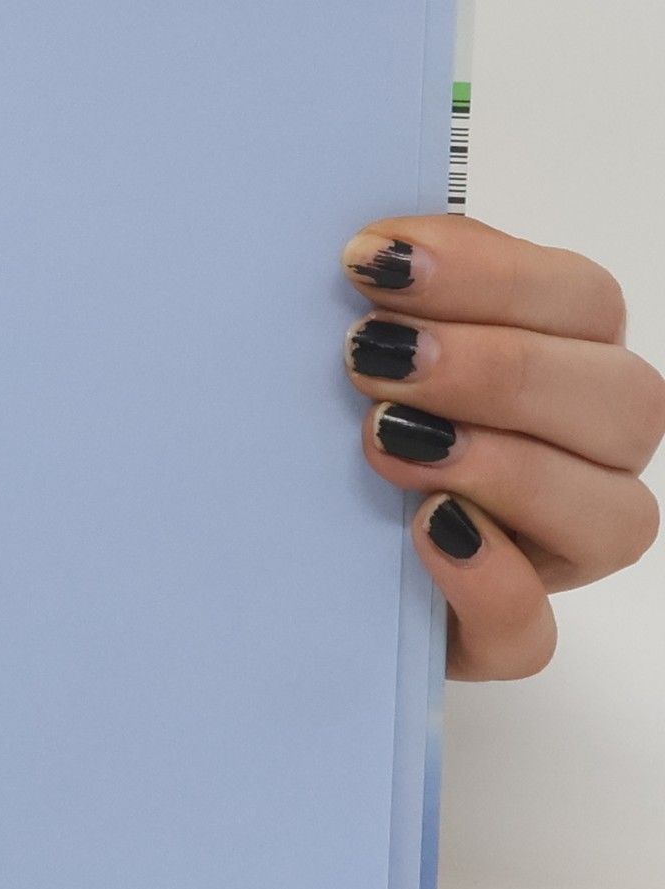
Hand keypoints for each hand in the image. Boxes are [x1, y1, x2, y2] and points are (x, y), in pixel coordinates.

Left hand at [344, 215, 664, 678]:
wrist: (263, 549)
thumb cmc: (318, 423)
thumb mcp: (345, 346)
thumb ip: (388, 297)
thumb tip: (373, 250)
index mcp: (559, 361)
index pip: (583, 301)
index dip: (491, 273)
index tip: (370, 260)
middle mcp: (582, 457)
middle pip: (625, 403)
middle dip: (497, 369)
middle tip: (368, 356)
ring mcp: (552, 555)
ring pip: (616, 517)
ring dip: (507, 467)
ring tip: (387, 438)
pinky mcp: (498, 639)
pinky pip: (531, 632)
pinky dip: (487, 580)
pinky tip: (421, 531)